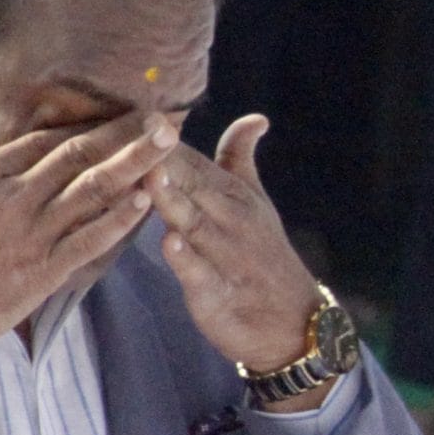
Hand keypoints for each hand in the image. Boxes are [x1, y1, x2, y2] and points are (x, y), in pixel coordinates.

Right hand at [0, 104, 168, 377]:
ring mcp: (32, 234)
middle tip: (161, 117)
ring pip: (93, 190)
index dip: (85, 125)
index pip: (44, 141)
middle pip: (78, 156)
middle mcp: (13, 197)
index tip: (115, 115)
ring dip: (135, 165)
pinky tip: (148, 201)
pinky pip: (91, 240)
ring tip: (169, 145)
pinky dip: (120, 219)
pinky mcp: (44, 272)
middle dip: (123, 134)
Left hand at [146, 114, 321, 384]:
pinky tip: (171, 243)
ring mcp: (225, 257)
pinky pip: (200, 275)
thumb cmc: (264, 256)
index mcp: (233, 195)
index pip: (192, 159)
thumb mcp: (256, 202)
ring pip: (194, 224)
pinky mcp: (217, 295)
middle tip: (138, 131)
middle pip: (192, 184)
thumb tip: (255, 117)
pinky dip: (186, 260)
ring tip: (150, 175)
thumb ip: (241, 159)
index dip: (164, 138)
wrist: (294, 324)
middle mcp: (231, 220)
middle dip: (166, 159)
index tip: (138, 110)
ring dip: (173, 200)